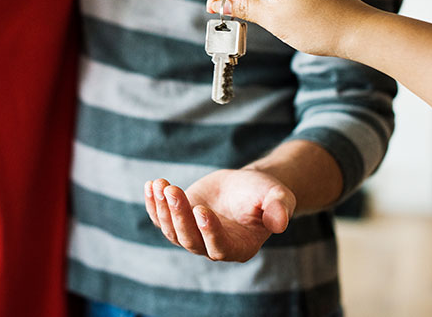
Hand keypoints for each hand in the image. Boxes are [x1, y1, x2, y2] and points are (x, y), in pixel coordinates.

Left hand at [144, 169, 295, 261]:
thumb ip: (279, 208)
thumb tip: (281, 223)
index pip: (219, 247)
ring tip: (160, 184)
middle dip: (179, 215)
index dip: (208, 231)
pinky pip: (161, 218)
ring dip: (163, 208)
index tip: (201, 209)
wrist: (246, 186)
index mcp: (239, 247)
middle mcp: (213, 247)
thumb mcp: (277, 196)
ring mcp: (193, 235)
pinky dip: (153, 204)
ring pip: (172, 230)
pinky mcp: (179, 221)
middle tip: (173, 190)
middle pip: (190, 240)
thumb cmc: (265, 193)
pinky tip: (151, 185)